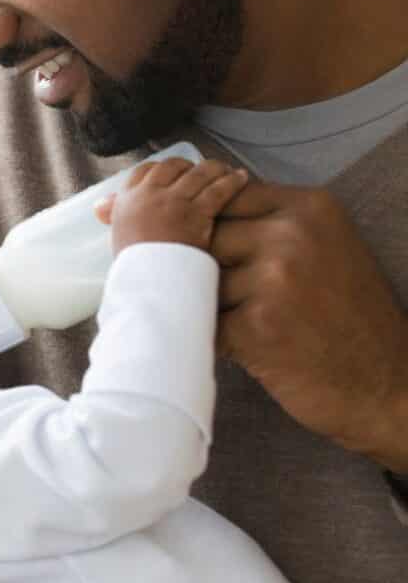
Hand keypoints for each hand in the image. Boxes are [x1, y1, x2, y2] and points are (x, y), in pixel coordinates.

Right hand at [95, 159, 248, 255]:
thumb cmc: (133, 269)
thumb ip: (115, 216)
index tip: (172, 174)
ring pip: (198, 173)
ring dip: (214, 169)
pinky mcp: (197, 212)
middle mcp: (149, 195)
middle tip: (201, 172)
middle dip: (188, 166)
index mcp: (127, 201)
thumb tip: (100, 205)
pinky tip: (241, 178)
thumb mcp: (117, 237)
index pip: (143, 171)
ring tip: (225, 170)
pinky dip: (232, 182)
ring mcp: (173, 202)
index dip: (161, 169)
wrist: (148, 285)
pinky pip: (218, 189)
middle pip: (171, 166)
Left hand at [211, 181, 407, 470]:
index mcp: (309, 207)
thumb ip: (270, 225)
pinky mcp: (256, 324)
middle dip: (202, 267)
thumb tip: (198, 212)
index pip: (226, 197)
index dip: (207, 225)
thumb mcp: (324, 249)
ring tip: (242, 325)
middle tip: (218, 295)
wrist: (383, 385)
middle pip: (207, 235)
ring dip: (209, 306)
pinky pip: (206, 322)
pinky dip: (216, 338)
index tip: (205, 250)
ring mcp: (275, 278)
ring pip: (201, 280)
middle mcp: (293, 234)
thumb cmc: (345, 318)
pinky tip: (246, 348)